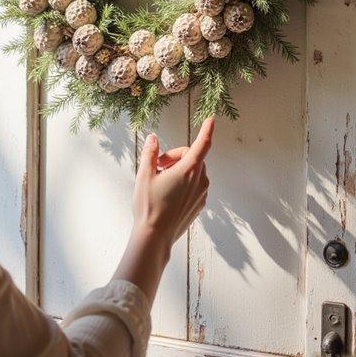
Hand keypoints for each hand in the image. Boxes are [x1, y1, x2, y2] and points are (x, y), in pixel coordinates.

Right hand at [132, 117, 213, 250]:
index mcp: (188, 170)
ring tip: (160, 181)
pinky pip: (195, 186)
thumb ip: (150, 153)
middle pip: (193, 157)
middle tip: (157, 166)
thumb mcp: (144, 175)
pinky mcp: (199, 205)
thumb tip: (152, 137)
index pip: (202, 144)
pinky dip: (184, 183)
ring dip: (180, 169)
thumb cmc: (148, 206)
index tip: (211, 119)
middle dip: (176, 156)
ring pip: (194, 171)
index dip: (206, 130)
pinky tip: (167, 193)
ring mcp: (202, 194)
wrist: (155, 237)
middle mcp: (199, 181)